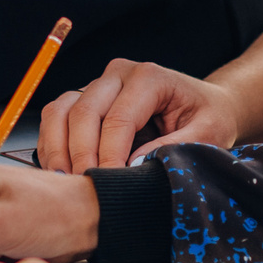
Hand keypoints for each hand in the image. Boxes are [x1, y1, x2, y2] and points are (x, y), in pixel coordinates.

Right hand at [36, 58, 236, 171]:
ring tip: (67, 181)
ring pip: (61, 111)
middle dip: (81, 155)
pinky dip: (54, 145)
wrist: (205, 106)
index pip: (118, 118)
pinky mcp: (85, 99)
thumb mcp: (208, 134)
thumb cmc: (208, 117)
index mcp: (149, 77)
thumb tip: (135, 165)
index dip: (109, 155)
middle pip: (84, 112)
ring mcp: (98, 84)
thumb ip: (175, 148)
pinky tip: (62, 171)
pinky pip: (57, 118)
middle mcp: (118, 74)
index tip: (108, 183)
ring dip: (58, 148)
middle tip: (85, 187)